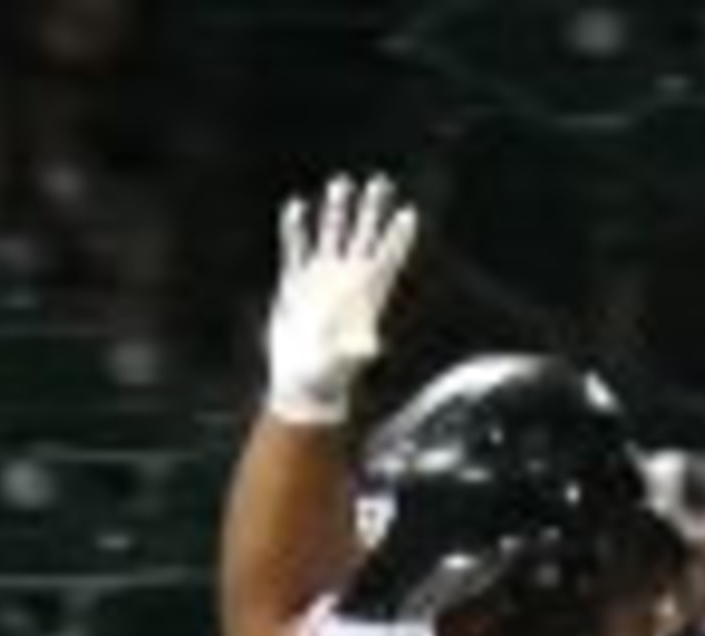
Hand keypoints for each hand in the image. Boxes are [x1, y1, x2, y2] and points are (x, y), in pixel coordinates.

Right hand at [263, 172, 419, 425]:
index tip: (409, 214)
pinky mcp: (296, 285)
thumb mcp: (344, 362)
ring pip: (332, 236)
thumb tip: (370, 349)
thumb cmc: (329, 377)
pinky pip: (296, 250)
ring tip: (341, 183)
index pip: (386, 259)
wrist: (302, 384)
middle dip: (371, 210)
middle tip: (380, 182)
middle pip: (363, 237)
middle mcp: (346, 282)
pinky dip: (295, 229)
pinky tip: (296, 207)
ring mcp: (321, 281)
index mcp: (365, 297)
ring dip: (336, 211)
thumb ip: (356, 351)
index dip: (398, 237)